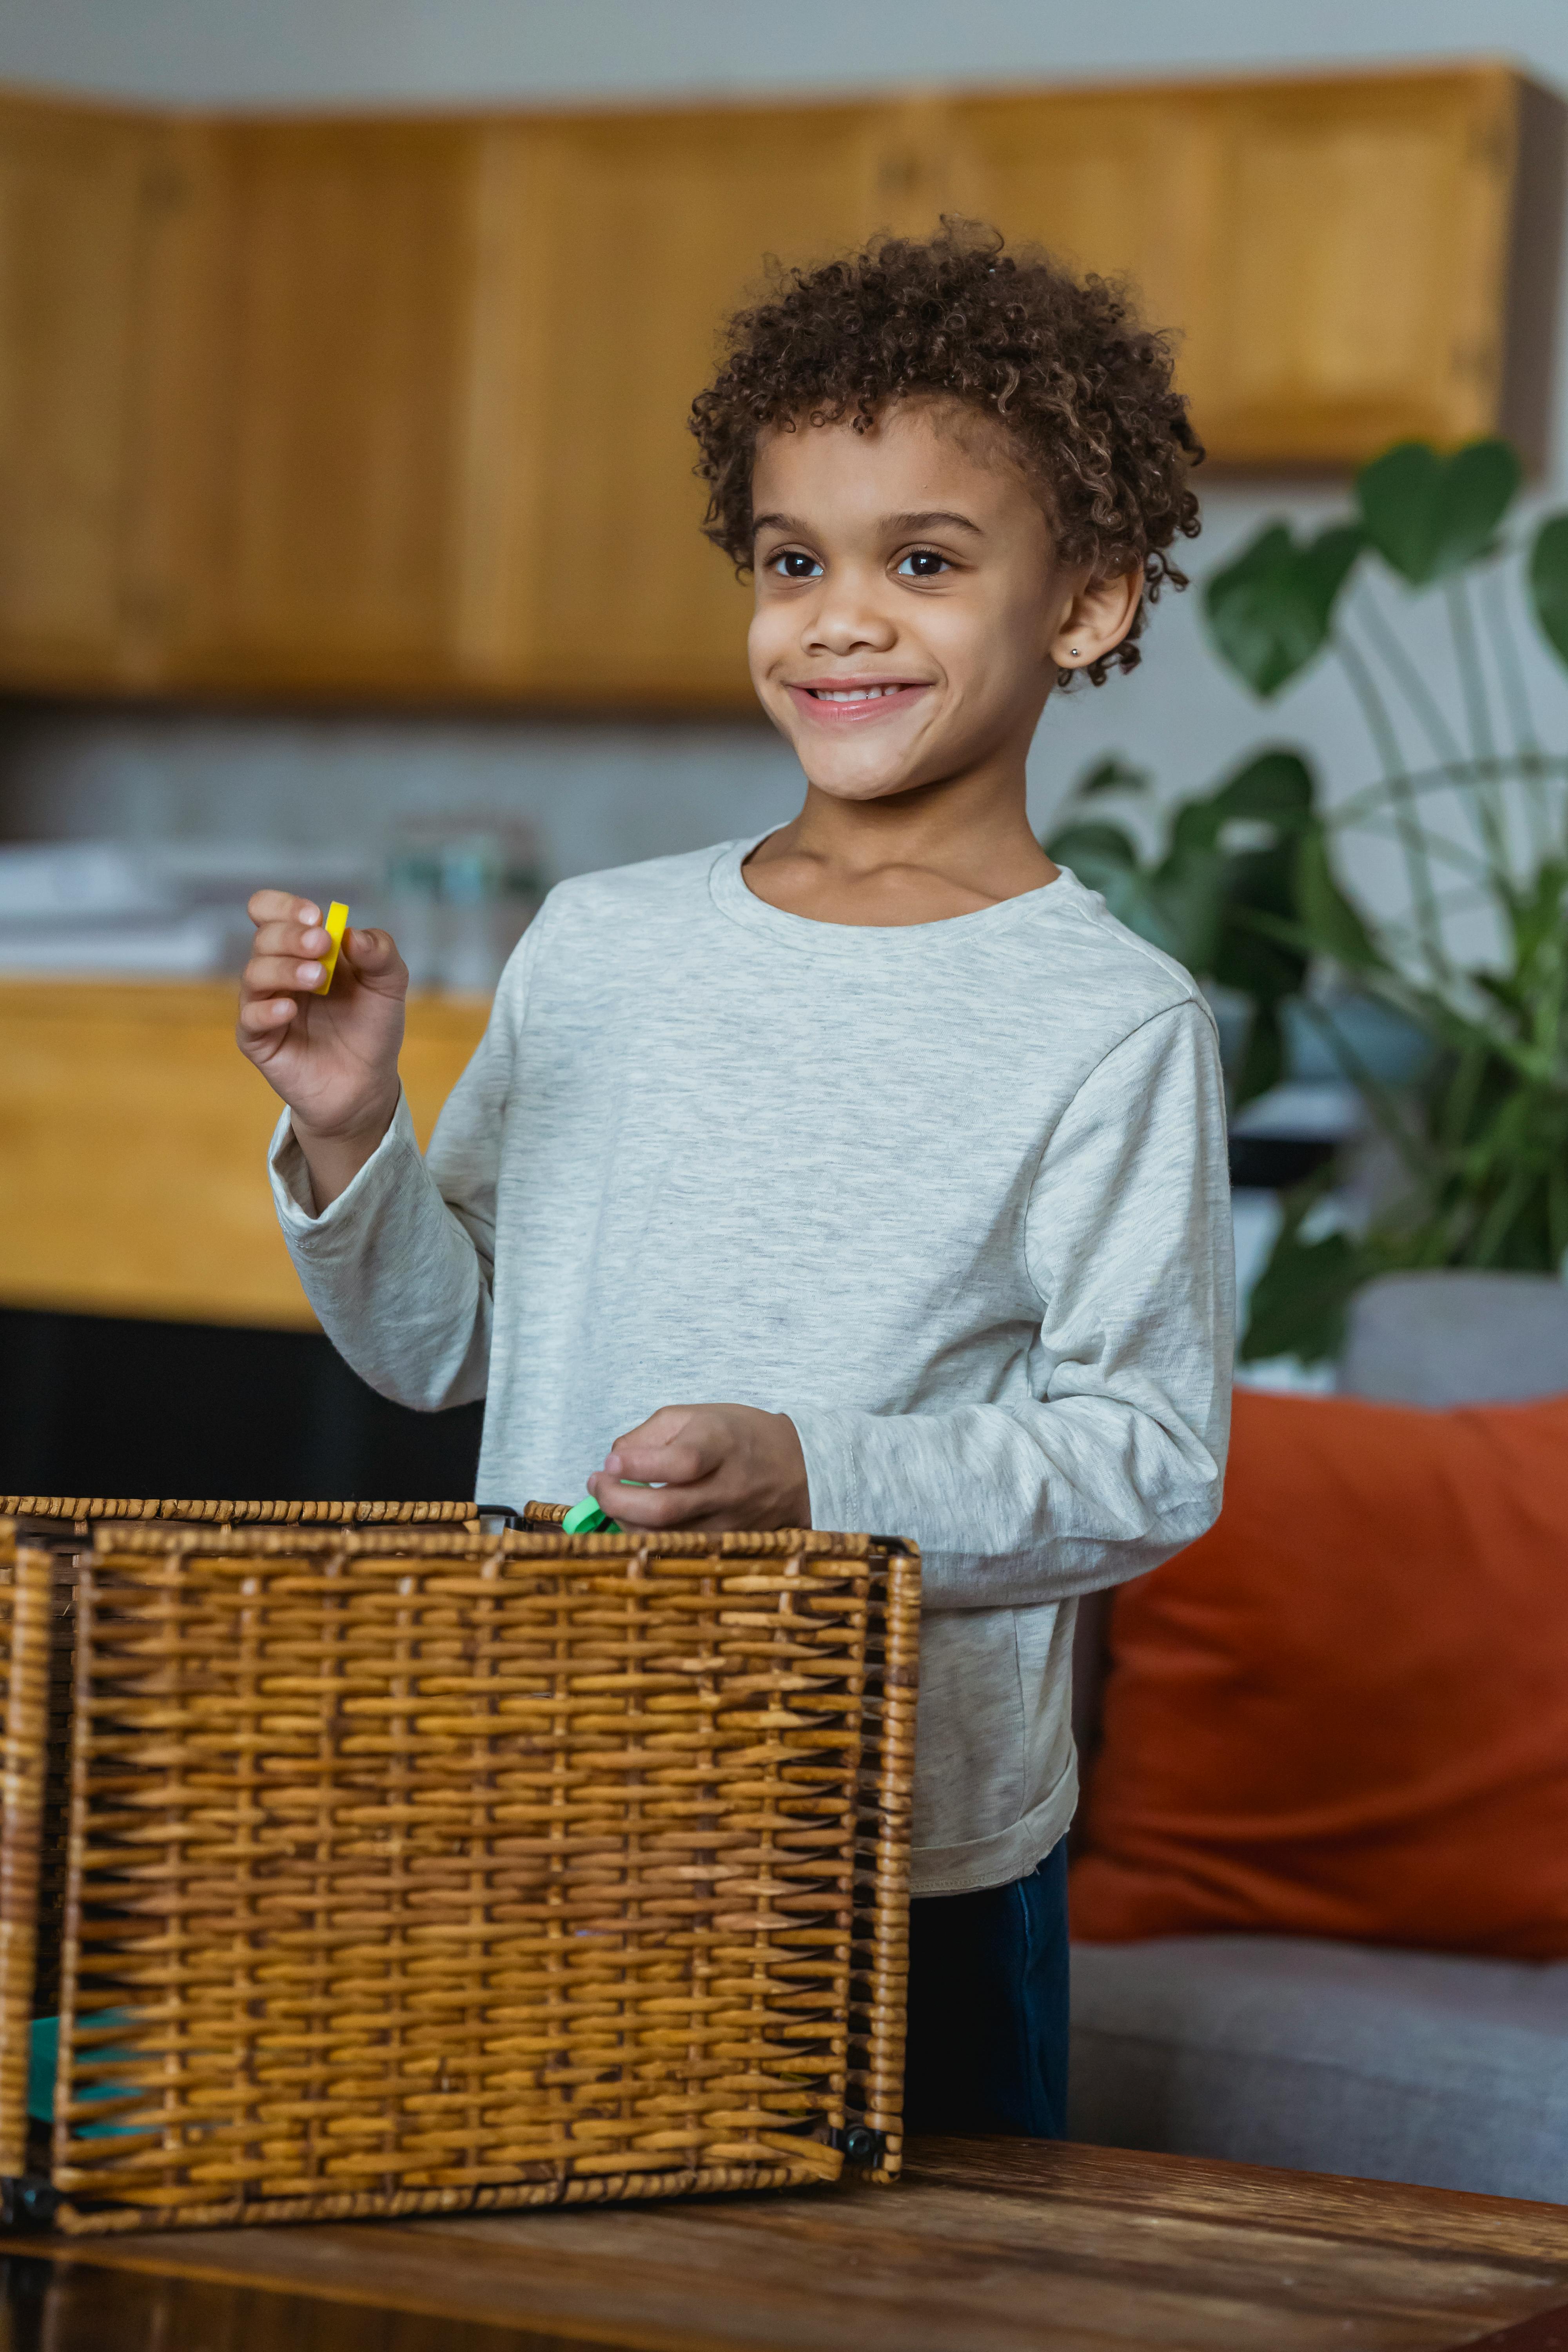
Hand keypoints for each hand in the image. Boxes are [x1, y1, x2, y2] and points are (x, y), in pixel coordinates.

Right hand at [237, 889, 407, 1208]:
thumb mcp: (388, 986)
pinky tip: (290, 1010)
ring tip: (319, 978)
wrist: (367, 1084)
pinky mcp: (258, 1040)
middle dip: (292, 936)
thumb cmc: (371, 1028)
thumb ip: (380, 954)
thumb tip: (354, 934)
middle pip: (264, 937)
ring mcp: (264, 1004)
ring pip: (254, 973)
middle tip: (323, 944)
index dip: (285, 907)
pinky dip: (267, 1009)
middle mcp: (278, 970)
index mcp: (303, 948)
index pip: (271, 912)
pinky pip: (250, 1018)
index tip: (316, 917)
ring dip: (285, 969)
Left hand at [587, 1404, 810, 1533]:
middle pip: (665, 1509)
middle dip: (617, 1500)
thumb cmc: (737, 1435)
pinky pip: (677, 1551)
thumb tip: (614, 1462)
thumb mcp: (694, 1415)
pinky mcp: (726, 1545)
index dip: (637, 1464)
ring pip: (665, 1538)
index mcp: (722, 1444)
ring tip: (613, 1499)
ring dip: (625, 1522)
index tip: (611, 1462)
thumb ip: (649, 1434)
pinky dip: (648, 1538)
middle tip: (598, 1484)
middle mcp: (728, 1487)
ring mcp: (728, 1522)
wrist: (796, 1467)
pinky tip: (637, 1519)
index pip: (680, 1461)